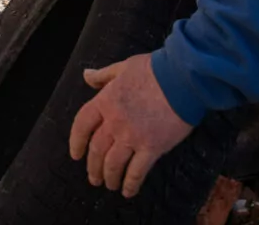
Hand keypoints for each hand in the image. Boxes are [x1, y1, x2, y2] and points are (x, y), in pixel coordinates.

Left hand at [68, 54, 192, 197]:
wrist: (182, 77)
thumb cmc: (155, 69)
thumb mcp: (124, 67)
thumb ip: (104, 75)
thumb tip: (86, 76)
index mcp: (105, 101)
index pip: (82, 125)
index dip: (76, 142)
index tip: (75, 154)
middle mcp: (114, 122)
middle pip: (96, 150)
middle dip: (93, 167)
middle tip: (94, 178)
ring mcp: (132, 137)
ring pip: (113, 164)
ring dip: (109, 178)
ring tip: (110, 185)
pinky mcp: (152, 148)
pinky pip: (136, 172)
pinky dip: (130, 184)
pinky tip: (129, 191)